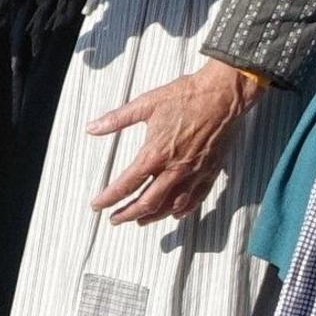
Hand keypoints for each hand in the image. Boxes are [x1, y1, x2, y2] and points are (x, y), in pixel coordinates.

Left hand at [89, 60, 265, 222]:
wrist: (223, 94)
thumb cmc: (187, 96)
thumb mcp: (146, 104)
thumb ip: (116, 119)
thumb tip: (91, 127)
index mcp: (155, 153)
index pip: (126, 184)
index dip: (109, 198)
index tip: (96, 205)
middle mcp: (174, 169)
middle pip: (147, 203)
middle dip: (128, 214)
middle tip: (115, 220)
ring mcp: (194, 173)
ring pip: (171, 206)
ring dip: (153, 216)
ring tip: (140, 220)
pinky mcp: (210, 172)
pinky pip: (196, 199)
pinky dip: (183, 210)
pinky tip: (174, 214)